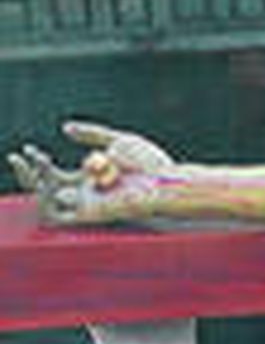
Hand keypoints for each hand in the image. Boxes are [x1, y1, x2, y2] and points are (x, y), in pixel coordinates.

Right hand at [9, 122, 173, 224]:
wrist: (164, 180)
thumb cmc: (148, 163)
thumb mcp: (117, 140)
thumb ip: (91, 134)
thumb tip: (65, 128)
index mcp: (91, 179)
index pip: (54, 177)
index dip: (37, 164)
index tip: (30, 149)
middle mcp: (86, 194)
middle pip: (46, 189)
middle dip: (29, 173)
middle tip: (20, 155)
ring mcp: (87, 205)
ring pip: (47, 201)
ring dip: (36, 181)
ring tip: (42, 160)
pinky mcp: (89, 214)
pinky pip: (56, 214)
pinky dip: (46, 196)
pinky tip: (50, 176)